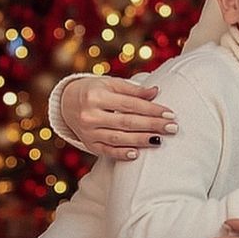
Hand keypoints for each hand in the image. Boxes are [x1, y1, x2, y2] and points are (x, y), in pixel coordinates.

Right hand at [61, 77, 176, 158]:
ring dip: (141, 140)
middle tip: (172, 128)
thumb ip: (133, 89)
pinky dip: (121, 154)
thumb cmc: (94, 90)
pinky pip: (106, 151)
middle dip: (152, 126)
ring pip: (118, 138)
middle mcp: (90, 115)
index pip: (130, 105)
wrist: (66, 102)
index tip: (170, 114)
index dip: (152, 109)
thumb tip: (155, 92)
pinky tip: (136, 153)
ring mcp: (88, 132)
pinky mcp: (88, 144)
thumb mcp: (111, 84)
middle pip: (127, 122)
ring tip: (160, 140)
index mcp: (97, 96)